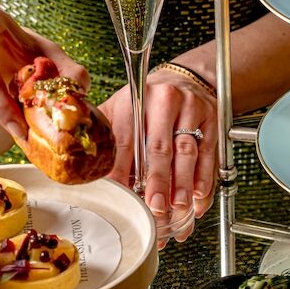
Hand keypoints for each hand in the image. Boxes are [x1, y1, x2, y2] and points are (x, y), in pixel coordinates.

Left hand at [99, 67, 218, 245]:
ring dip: (184, 183)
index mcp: (135, 100)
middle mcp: (165, 101)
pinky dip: (204, 179)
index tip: (120, 198)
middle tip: (155, 207)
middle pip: (160, 147)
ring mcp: (191, 109)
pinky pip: (209, 154)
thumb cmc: (145, 104)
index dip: (121, 172)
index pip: (125, 141)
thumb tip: (78, 169)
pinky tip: (198, 198)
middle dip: (158, 181)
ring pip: (188, 152)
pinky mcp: (211, 120)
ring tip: (178, 207)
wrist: (182, 81)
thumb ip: (102, 134)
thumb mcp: (119, 109)